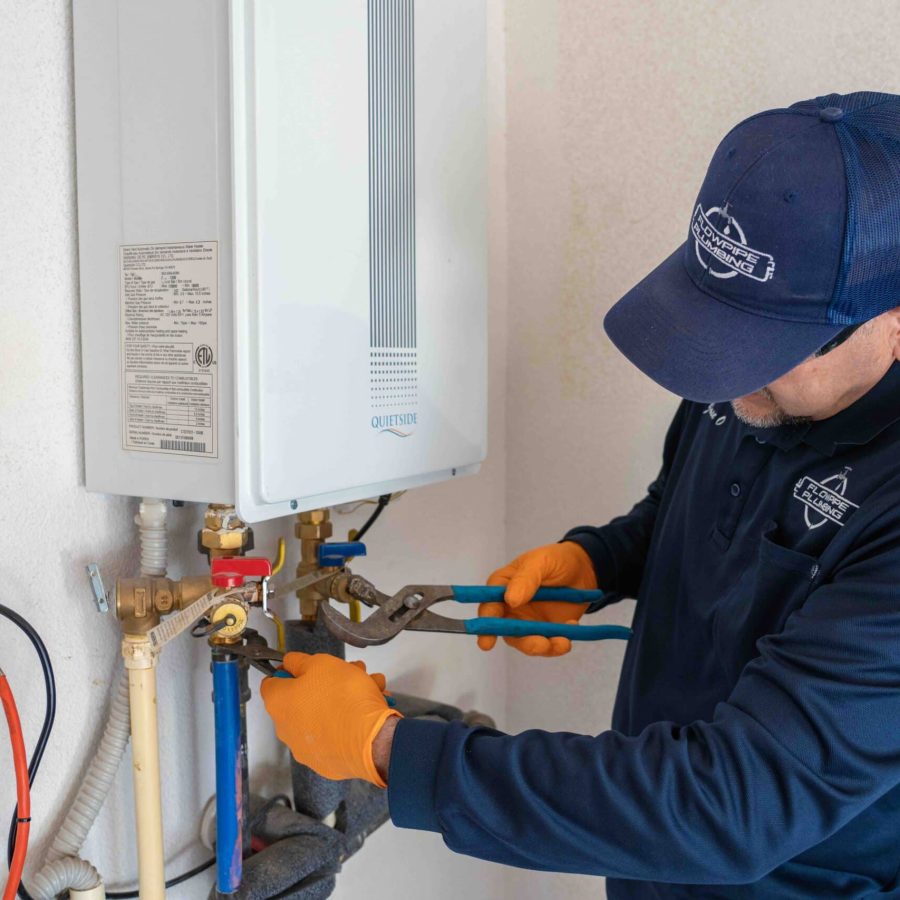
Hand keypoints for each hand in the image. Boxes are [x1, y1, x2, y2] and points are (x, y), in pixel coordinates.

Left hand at [260, 653, 401, 786]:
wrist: (371, 740)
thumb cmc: (342, 695)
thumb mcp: (321, 663)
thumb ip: (299, 661)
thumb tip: (289, 664)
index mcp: (278, 704)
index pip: (271, 682)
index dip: (288, 670)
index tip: (308, 666)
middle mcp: (285, 729)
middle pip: (301, 698)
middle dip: (325, 683)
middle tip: (350, 673)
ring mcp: (305, 749)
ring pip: (321, 716)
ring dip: (341, 700)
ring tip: (370, 688)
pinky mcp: (325, 763)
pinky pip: (333, 735)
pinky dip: (346, 723)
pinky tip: (368, 711)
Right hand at [480, 542, 596, 656]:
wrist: (583, 570)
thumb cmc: (556, 560)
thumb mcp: (541, 561)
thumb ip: (526, 578)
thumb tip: (510, 600)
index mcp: (502, 587)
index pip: (489, 606)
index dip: (487, 623)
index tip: (488, 642)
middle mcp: (511, 608)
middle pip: (507, 631)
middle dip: (522, 642)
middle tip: (539, 645)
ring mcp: (528, 622)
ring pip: (527, 643)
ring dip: (543, 647)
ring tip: (562, 642)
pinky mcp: (546, 632)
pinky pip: (548, 645)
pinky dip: (559, 643)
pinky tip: (572, 625)